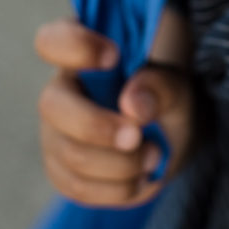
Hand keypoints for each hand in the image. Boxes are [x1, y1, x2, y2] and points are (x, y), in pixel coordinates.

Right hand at [34, 18, 195, 207]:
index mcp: (83, 52)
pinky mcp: (61, 168)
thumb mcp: (177, 87)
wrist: (169, 142)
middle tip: (137, 135)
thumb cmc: (166, 100)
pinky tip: (138, 179)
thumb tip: (132, 105)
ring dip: (119, 163)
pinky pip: (76, 185)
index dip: (75, 47)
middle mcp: (62, 90)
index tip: (114, 57)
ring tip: (154, 156)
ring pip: (69, 152)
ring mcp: (56, 131)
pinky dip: (115, 188)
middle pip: (51, 105)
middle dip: (97, 125)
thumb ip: (160, 86)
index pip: (53, 40)